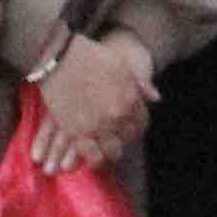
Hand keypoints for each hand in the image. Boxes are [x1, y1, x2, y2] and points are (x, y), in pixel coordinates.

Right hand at [33, 29, 156, 171]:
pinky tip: (93, 158)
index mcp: (131, 99)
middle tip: (118, 139)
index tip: (131, 127)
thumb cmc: (92, 56)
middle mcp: (117, 116)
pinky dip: (94, 159)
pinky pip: (90, 155)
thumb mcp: (122, 66)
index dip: (137, 127)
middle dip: (125, 139)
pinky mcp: (75, 132)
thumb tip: (156, 98)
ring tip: (107, 152)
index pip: (142, 123)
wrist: (59, 58)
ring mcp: (97, 126)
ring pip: (112, 151)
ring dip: (111, 153)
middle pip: (128, 139)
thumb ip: (141, 84)